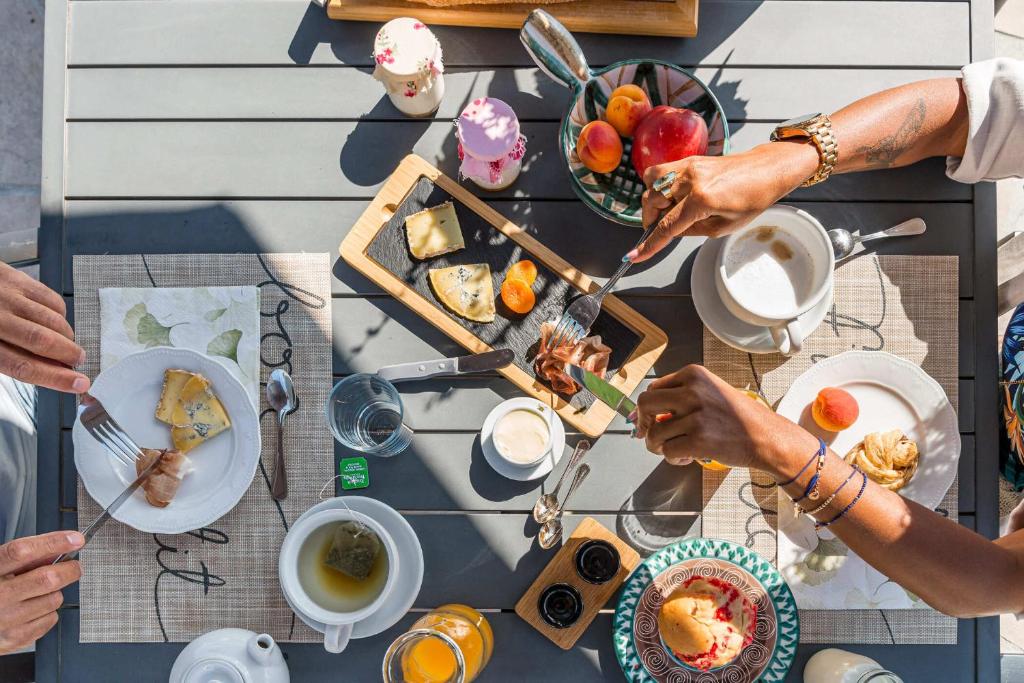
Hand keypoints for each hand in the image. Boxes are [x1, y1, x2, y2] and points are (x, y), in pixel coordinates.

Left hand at [0, 262, 89, 392]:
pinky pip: (50, 298)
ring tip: (67, 342)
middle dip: (69, 354)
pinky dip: (60, 313)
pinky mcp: (14, 278)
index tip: (78, 383)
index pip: (24, 366)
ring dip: (67, 335)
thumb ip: (9, 360)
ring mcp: (5, 296)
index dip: (56, 378)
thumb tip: (52, 370)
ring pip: (51, 320)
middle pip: (43, 342)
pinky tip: (55, 319)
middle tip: (78, 361)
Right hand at [0, 531, 83, 653]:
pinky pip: (49, 620)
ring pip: (53, 600)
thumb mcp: (0, 568)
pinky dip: (49, 612)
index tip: (75, 539)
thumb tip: (59, 549)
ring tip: (41, 592)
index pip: (22, 552)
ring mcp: (4, 619)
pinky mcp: (13, 639)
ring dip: (55, 593)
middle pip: (47, 579)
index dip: (53, 543)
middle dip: (69, 570)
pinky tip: (34, 609)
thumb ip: (25, 558)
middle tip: (74, 567)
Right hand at [628, 141, 819, 262]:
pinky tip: (671, 195)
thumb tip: (671, 230)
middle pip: (652, 201)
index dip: (650, 244)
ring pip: (652, 183)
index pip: (667, 226)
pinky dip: (659, 185)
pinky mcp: (690, 160)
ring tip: (666, 211)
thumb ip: (693, 231)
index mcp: (702, 200)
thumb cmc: (753, 199)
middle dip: (650, 219)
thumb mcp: (724, 226)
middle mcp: (691, 180)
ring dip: (653, 201)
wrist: (767, 169)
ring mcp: (689, 166)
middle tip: (659, 229)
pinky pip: (661, 172)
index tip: (634, 255)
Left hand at [633, 365, 816, 472]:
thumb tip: (645, 412)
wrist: (766, 436)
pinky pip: (667, 451)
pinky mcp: (698, 440)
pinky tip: (687, 457)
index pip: (653, 388)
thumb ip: (681, 395)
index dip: (647, 408)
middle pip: (645, 405)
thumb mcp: (710, 391)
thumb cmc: (738, 416)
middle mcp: (692, 391)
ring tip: (675, 449)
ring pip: (654, 433)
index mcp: (694, 374)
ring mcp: (695, 416)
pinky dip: (673, 458)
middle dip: (643, 423)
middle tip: (649, 435)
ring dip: (659, 446)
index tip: (648, 420)